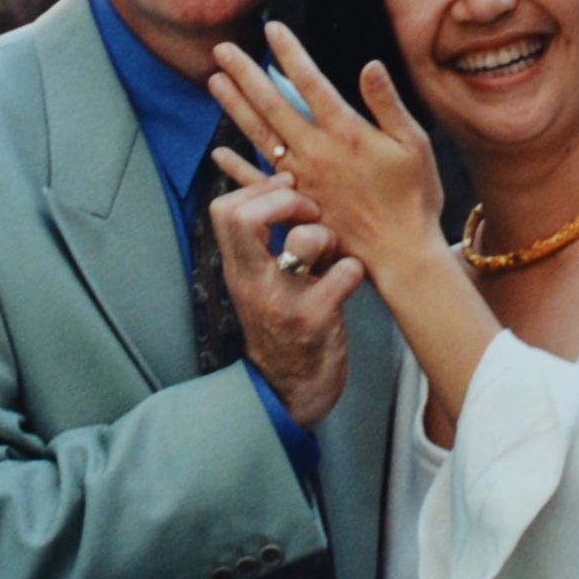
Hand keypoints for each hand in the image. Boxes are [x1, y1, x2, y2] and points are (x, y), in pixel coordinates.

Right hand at [204, 160, 362, 431]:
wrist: (286, 394)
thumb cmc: (280, 327)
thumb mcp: (259, 283)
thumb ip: (263, 241)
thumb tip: (276, 184)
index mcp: (239, 269)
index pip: (224, 209)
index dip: (258, 188)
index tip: (285, 193)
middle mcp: (254, 281)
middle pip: (246, 217)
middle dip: (287, 199)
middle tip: (309, 213)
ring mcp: (284, 301)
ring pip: (306, 239)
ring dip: (328, 236)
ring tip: (330, 255)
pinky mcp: (316, 319)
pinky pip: (345, 271)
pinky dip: (354, 269)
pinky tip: (349, 281)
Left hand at [209, 22, 448, 288]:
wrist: (402, 255)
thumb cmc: (414, 197)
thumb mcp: (413, 143)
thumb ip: (387, 103)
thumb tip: (369, 64)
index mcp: (345, 131)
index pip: (309, 82)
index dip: (289, 53)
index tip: (272, 28)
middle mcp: (316, 152)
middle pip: (272, 105)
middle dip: (245, 74)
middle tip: (222, 50)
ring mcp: (301, 179)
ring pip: (259, 136)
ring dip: (235, 108)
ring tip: (214, 81)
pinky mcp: (296, 205)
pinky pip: (258, 183)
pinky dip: (236, 166)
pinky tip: (218, 151)